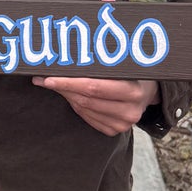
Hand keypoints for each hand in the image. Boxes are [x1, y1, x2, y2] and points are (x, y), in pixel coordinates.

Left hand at [32, 73, 158, 133]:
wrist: (148, 91)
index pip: (93, 87)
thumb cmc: (132, 72)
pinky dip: (76, 105)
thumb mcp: (122, 65)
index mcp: (134, 92)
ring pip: (84, 109)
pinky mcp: (114, 130)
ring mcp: (123, 124)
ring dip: (67, 96)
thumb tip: (65, 59)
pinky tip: (73, 96)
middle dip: (63, 88)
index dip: (69, 82)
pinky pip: (87, 118)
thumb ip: (99, 64)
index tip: (48, 78)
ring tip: (57, 84)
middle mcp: (130, 111)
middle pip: (86, 100)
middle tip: (44, 79)